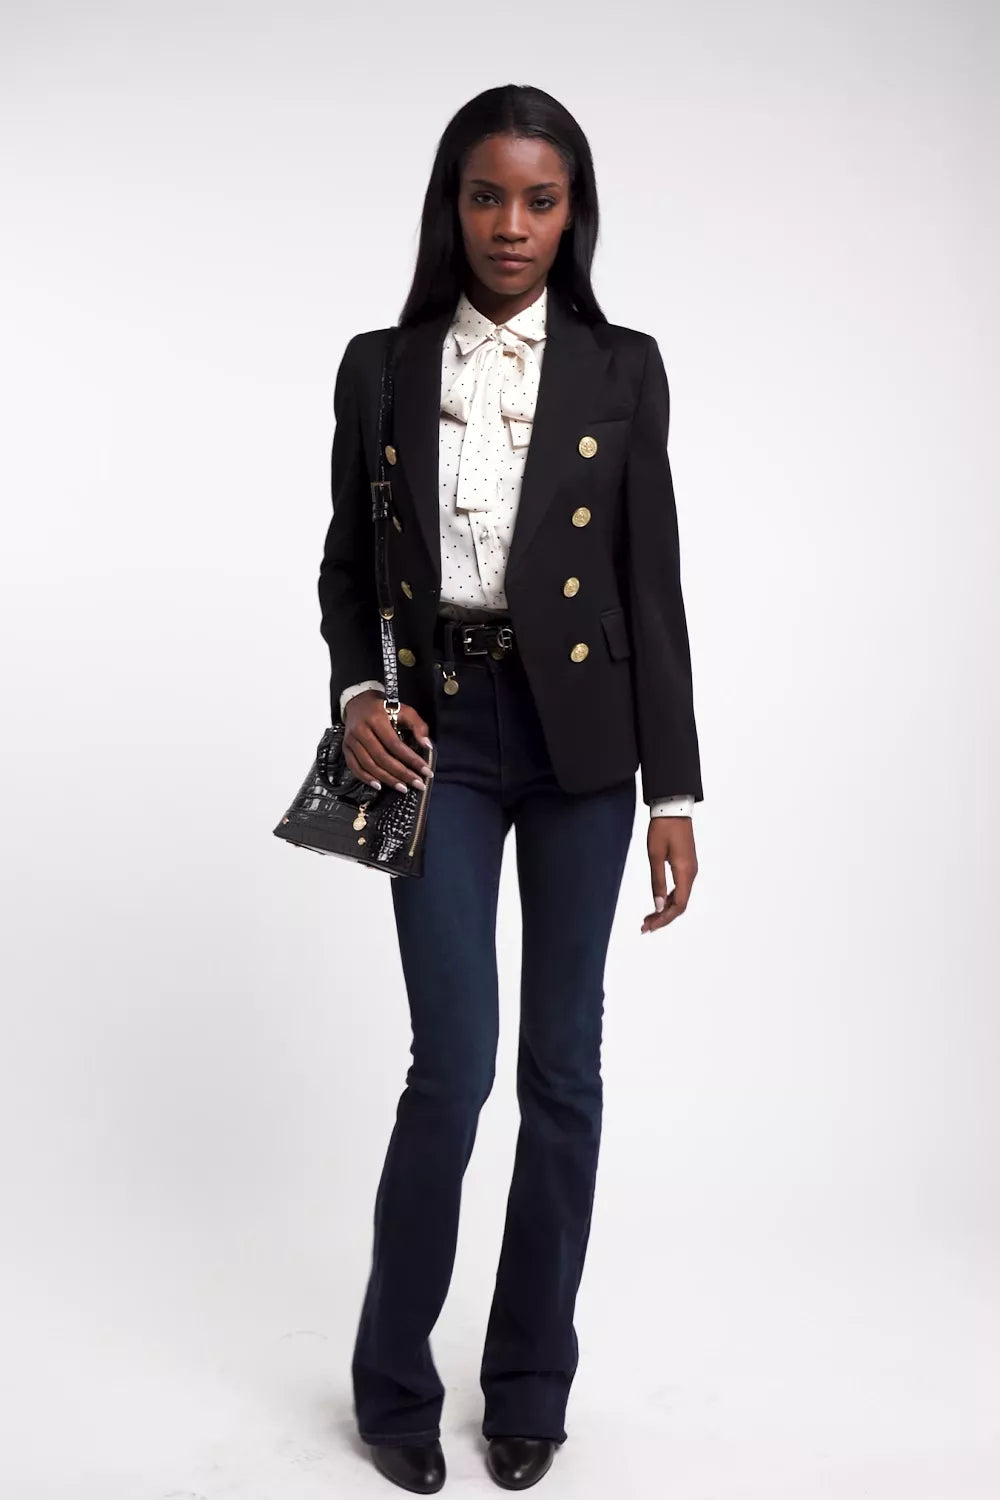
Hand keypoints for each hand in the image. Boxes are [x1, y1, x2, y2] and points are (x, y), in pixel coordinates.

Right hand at [343, 691, 433, 791]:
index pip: (395, 744)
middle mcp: (361, 730)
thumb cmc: (384, 708)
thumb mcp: (404, 710)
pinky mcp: (346, 748)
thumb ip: (418, 726)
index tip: (425, 771)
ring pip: (369, 765)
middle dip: (402, 773)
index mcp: (376, 719)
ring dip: (387, 779)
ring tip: (402, 788)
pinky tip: (379, 785)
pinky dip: (366, 778)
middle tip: (417, 784)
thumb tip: (427, 746)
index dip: (411, 759)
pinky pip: (354, 767)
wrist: (358, 702)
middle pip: (382, 757)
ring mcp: (351, 740)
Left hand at [641, 816, 697, 932]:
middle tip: (645, 927)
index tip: (649, 926)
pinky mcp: (686, 865)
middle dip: (663, 918)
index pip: (679, 905)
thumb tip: (659, 907)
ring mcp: (690, 869)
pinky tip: (658, 902)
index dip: (664, 919)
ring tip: (648, 918)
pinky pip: (680, 888)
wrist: (674, 808)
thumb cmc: (663, 828)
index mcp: (685, 872)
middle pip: (680, 905)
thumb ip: (658, 882)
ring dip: (665, 910)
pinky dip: (669, 899)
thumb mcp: (655, 855)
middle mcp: (691, 873)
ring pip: (681, 897)